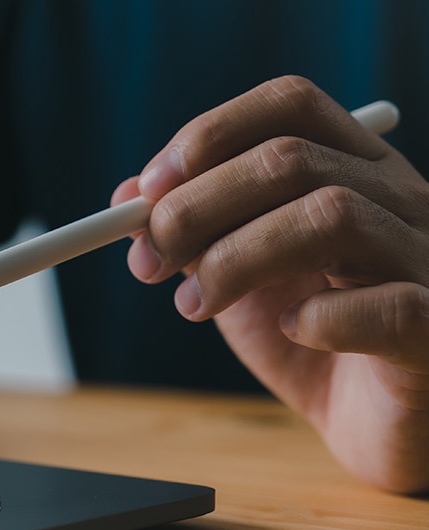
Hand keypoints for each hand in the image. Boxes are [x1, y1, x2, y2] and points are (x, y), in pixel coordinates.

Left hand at [112, 76, 428, 492]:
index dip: (210, 135)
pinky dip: (324, 317)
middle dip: (196, 207)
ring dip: (236, 259)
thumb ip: (196, 234)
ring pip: (332, 215)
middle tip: (147, 262)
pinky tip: (298, 332)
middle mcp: (404, 198)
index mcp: (356, 170)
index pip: (289, 105)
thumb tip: (127, 197)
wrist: (391, 424)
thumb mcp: (241, 277)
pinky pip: (388, 306)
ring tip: (195, 307)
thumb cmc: (318, 341)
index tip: (146, 191)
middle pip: (290, 159)